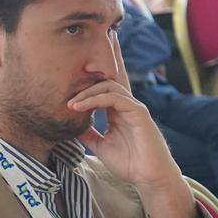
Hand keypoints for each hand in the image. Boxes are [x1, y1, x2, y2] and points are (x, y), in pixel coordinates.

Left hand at [71, 33, 197, 217]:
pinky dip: (95, 100)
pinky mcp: (138, 113)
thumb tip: (70, 123)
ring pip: (109, 86)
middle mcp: (127, 104)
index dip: (98, 68)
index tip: (84, 56)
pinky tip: (79, 106)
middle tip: (90, 40)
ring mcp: (134, 107)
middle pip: (114, 73)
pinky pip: (115, 98)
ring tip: (70, 102)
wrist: (148, 178)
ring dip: (86, 92)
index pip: (107, 84)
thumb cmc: (129, 163)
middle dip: (104, 55)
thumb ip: (88, 132)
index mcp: (118, 109)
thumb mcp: (100, 145)